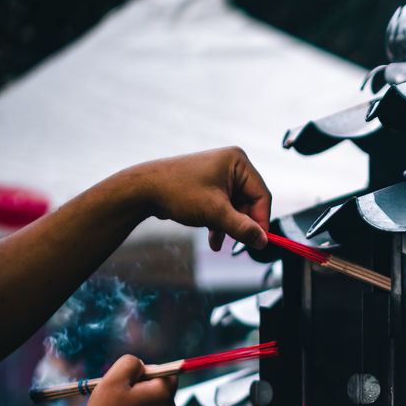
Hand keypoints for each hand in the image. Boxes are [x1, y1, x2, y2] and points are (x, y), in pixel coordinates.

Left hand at [125, 147, 271, 250]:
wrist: (142, 190)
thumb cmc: (177, 192)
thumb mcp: (215, 213)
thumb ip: (243, 228)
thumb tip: (263, 242)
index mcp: (238, 162)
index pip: (262, 195)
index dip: (261, 220)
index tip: (259, 241)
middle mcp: (231, 165)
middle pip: (249, 203)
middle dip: (241, 225)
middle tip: (237, 243)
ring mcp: (220, 175)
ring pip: (236, 208)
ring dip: (229, 227)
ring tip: (218, 241)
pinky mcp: (209, 186)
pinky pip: (224, 208)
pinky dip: (220, 224)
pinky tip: (213, 238)